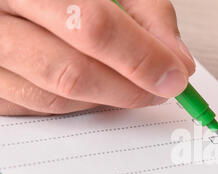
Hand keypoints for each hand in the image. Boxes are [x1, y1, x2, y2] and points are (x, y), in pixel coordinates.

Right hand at [0, 0, 194, 114]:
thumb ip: (148, 17)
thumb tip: (178, 63)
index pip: (93, 28)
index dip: (141, 58)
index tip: (174, 77)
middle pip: (71, 73)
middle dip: (129, 90)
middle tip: (160, 89)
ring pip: (54, 98)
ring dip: (105, 100)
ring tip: (129, 84)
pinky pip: (37, 110)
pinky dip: (75, 104)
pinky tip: (93, 86)